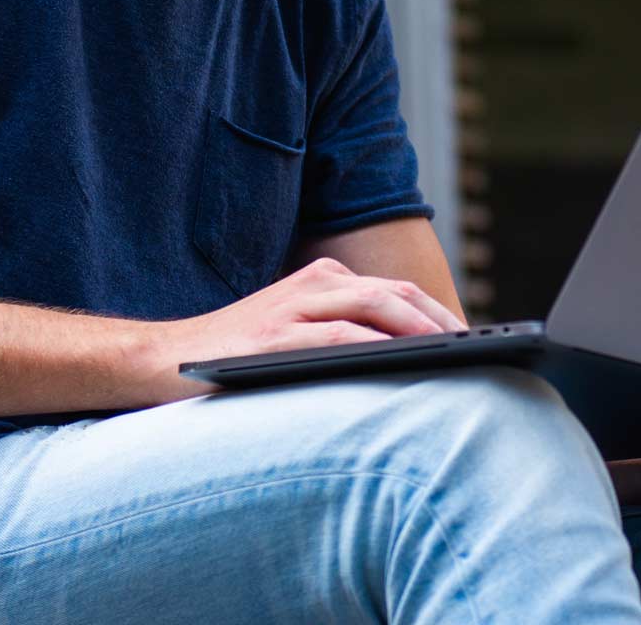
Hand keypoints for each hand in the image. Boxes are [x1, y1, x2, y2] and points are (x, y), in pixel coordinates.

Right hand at [133, 257, 467, 405]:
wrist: (163, 360)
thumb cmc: (236, 356)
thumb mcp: (295, 334)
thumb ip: (341, 334)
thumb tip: (408, 361)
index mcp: (322, 280)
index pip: (396, 292)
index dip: (438, 314)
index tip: (472, 341)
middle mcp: (313, 284)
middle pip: (396, 294)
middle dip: (441, 321)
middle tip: (477, 349)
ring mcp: (293, 307)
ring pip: (375, 306)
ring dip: (420, 328)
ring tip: (453, 353)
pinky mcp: (275, 336)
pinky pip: (337, 335)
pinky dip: (375, 345)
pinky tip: (402, 359)